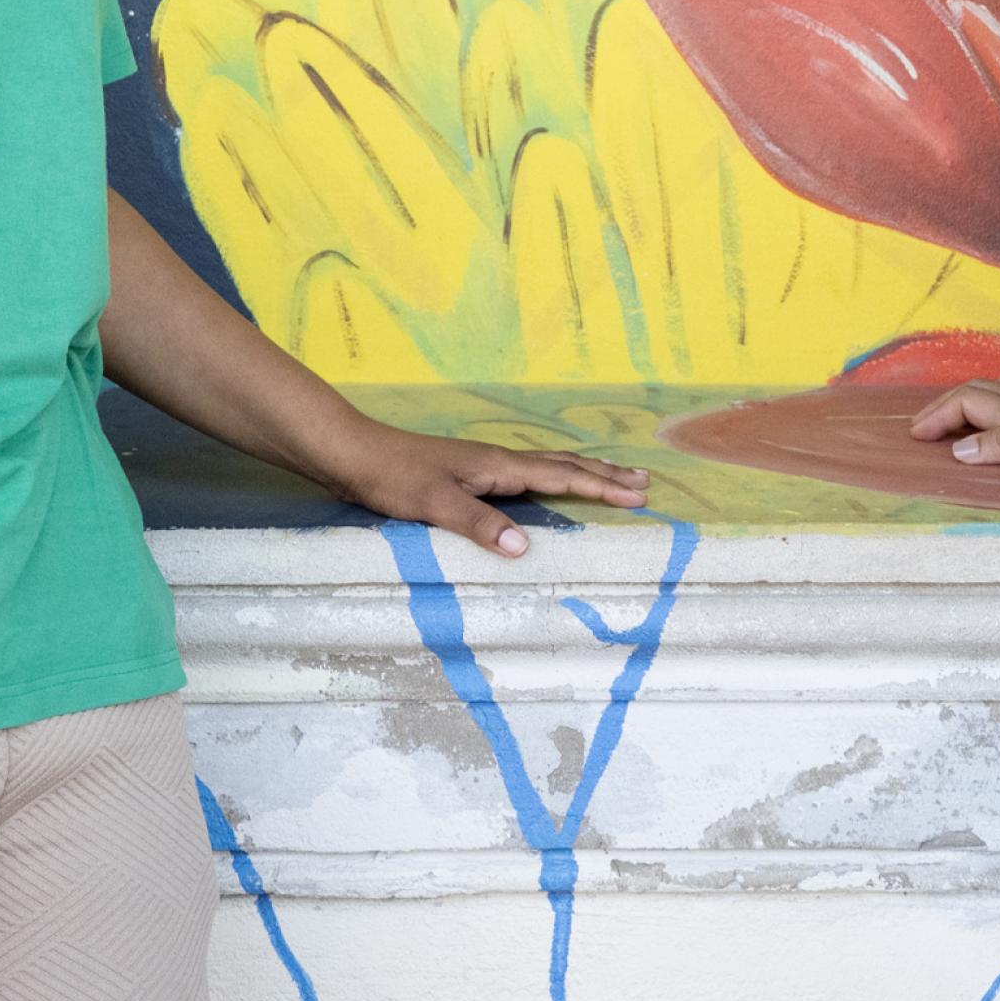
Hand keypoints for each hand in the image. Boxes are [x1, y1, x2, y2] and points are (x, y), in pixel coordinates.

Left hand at [330, 420, 648, 555]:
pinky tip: (549, 484)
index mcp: (497, 466)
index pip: (561, 475)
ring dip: (583, 472)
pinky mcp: (470, 473)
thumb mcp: (434, 505)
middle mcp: (498, 460)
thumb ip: (479, 525)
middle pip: (564, 464)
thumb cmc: (392, 478)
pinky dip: (555, 476)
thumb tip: (525, 546)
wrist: (355, 453)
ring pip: (547, 465)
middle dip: (605, 474)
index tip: (639, 494)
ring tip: (612, 477)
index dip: (601, 486)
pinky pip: (528, 473)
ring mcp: (484, 464)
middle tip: (644, 481)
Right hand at [908, 369, 999, 468]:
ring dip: (966, 401)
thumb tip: (959, 451)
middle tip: (922, 426)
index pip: (966, 405)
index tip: (916, 435)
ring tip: (950, 415)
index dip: (938, 417)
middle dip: (944, 407)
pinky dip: (995, 402)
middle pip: (974, 394)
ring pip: (994, 393)